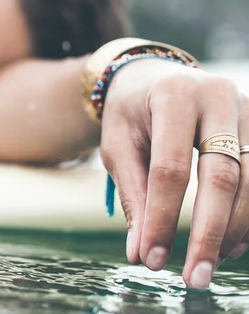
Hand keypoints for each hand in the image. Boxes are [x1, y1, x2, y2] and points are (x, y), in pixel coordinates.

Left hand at [99, 58, 248, 288]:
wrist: (152, 76)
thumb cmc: (131, 112)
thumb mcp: (118, 144)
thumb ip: (133, 194)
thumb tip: (141, 252)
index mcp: (172, 96)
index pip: (171, 168)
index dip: (163, 218)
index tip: (152, 259)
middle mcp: (216, 95)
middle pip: (222, 176)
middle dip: (208, 233)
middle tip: (193, 277)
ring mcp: (246, 106)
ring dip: (233, 229)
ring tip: (208, 261)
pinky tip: (231, 242)